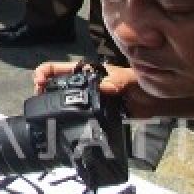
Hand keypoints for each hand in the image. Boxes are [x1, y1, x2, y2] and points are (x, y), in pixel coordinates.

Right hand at [34, 61, 163, 119]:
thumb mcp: (129, 79)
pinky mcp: (93, 114)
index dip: (44, 72)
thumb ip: (118, 82)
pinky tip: (62, 125)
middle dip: (42, 90)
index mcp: (86, 72)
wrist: (154, 103)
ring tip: (45, 115)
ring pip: (63, 101)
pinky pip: (75, 115)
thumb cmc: (140, 84)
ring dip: (52, 105)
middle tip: (39, 102)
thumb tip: (105, 87)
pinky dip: (66, 119)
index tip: (39, 82)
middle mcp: (82, 85)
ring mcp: (87, 100)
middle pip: (55, 85)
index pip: (58, 68)